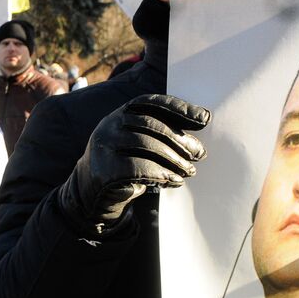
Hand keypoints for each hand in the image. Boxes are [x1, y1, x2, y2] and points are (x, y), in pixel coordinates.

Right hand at [59, 94, 209, 227]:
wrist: (92, 194)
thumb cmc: (125, 165)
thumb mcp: (139, 144)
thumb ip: (161, 136)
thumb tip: (198, 141)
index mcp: (121, 113)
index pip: (152, 103)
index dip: (179, 108)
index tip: (205, 119)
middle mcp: (110, 124)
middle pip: (152, 126)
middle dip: (180, 140)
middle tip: (200, 155)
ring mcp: (103, 146)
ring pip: (146, 146)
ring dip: (174, 160)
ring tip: (189, 171)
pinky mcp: (103, 169)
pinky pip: (138, 169)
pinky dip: (161, 175)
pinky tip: (174, 181)